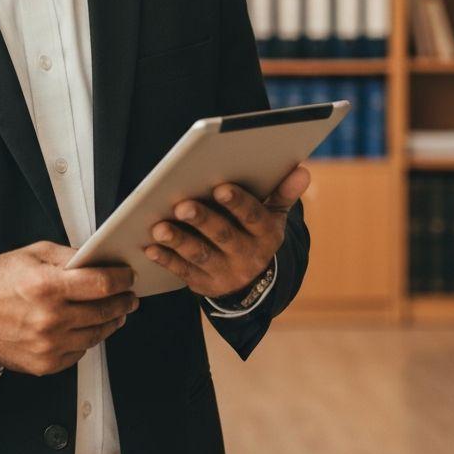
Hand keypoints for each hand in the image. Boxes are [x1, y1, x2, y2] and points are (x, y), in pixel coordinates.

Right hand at [0, 241, 138, 376]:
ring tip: (116, 311)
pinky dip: (88, 338)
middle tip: (129, 295)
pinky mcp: (46, 364)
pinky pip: (80, 352)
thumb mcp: (34, 254)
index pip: (100, 284)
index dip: (121, 279)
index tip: (128, 276)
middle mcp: (50, 319)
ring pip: (96, 335)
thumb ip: (68, 256)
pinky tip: (89, 326)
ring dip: (111, 321)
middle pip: (104, 311)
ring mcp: (49, 345)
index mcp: (47, 287)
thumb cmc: (1, 281)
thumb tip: (98, 260)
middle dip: (123, 301)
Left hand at [143, 164, 310, 298]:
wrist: (254, 283)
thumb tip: (303, 170)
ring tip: (160, 228)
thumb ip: (283, 192)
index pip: (253, 217)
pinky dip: (167, 259)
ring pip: (201, 255)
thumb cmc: (256, 232)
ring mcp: (225, 272)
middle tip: (183, 206)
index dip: (238, 203)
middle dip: (203, 220)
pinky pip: (183, 271)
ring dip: (179, 241)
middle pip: (224, 235)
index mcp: (265, 233)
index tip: (220, 187)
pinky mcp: (204, 283)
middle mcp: (247, 255)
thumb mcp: (273, 215)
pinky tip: (151, 247)